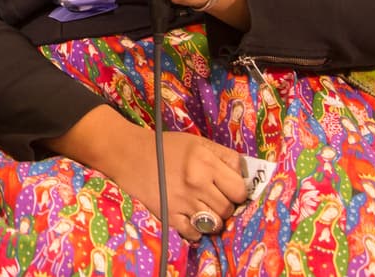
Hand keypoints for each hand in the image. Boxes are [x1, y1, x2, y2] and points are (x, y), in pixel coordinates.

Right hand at [106, 125, 247, 243]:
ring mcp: (182, 201)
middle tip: (212, 198)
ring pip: (214, 223)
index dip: (237, 191)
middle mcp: (196, 182)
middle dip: (224, 205)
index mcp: (205, 161)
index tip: (229, 189)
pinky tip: (189, 216)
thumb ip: (224, 157)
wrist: (126, 153)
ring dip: (211, 218)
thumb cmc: (164, 146)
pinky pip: (194, 233)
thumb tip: (248, 177)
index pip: (240, 189)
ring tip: (202, 208)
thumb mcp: (197, 142)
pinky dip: (195, 229)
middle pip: (228, 209)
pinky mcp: (168, 215)